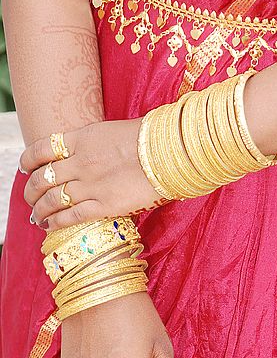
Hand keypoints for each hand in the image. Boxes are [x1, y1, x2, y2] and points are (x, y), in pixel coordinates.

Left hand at [20, 119, 163, 229]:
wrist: (170, 152)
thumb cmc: (149, 139)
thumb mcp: (112, 132)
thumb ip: (93, 144)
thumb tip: (84, 153)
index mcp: (82, 139)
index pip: (41, 149)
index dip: (28, 161)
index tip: (26, 168)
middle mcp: (81, 162)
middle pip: (42, 177)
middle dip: (31, 190)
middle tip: (31, 197)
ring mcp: (91, 185)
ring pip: (52, 199)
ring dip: (40, 209)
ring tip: (37, 215)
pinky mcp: (105, 205)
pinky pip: (71, 216)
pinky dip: (56, 222)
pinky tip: (50, 225)